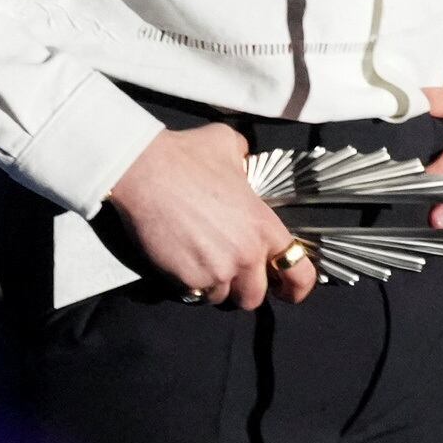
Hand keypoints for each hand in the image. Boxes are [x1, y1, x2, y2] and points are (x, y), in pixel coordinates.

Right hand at [103, 123, 313, 308]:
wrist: (143, 170)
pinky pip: (193, 293)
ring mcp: (216, 270)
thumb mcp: (229, 144)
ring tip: (201, 264)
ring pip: (221, 297)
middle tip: (231, 275)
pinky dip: (188, 284)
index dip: (296, 288)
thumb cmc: (186, 155)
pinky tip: (181, 264)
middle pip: (255, 297)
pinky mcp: (186, 278)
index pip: (299, 274)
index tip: (287, 291)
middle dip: (244, 290)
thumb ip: (245, 159)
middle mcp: (246, 254)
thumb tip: (242, 159)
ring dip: (214, 287)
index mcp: (263, 226)